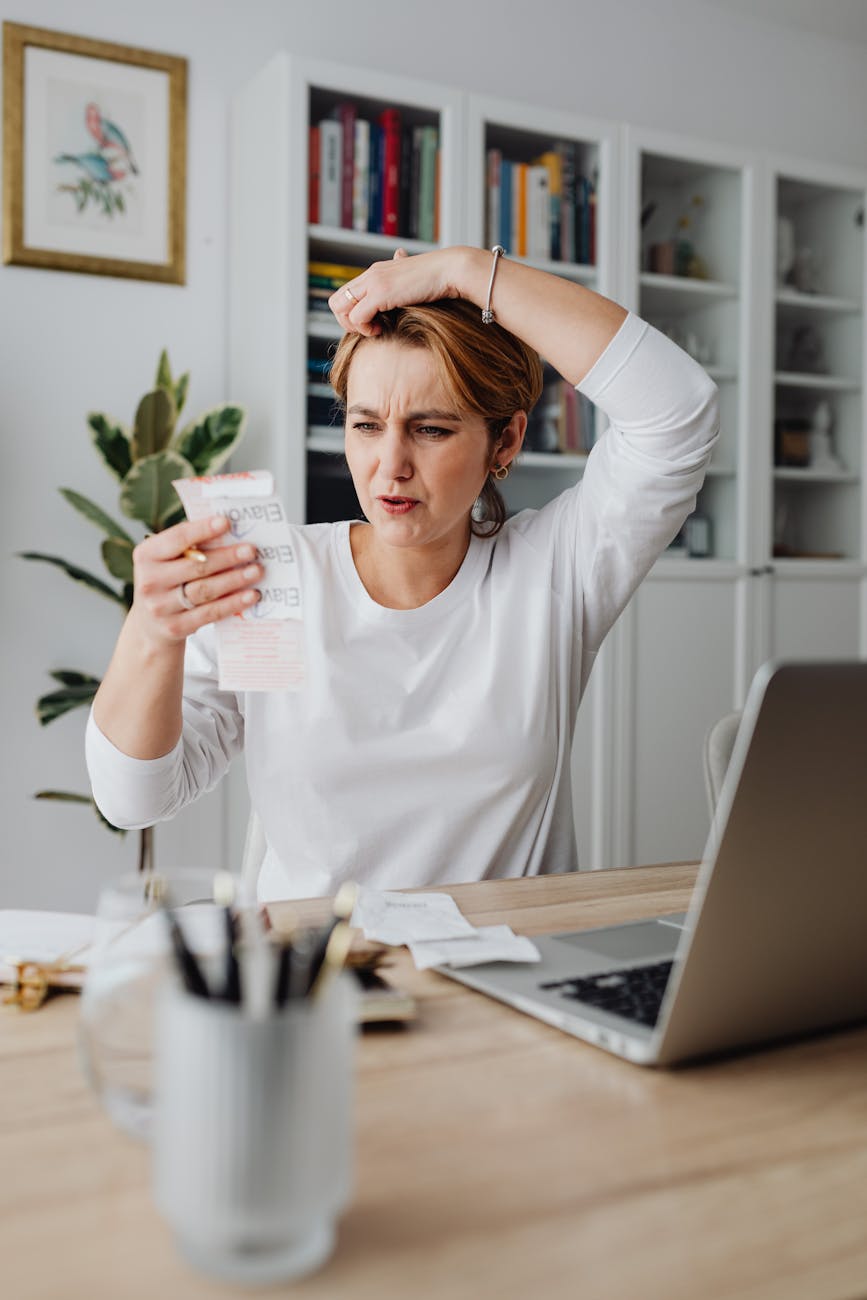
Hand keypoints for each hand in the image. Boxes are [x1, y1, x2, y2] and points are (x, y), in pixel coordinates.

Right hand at [130, 515, 261, 645]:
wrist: (150, 626)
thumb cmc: (167, 581)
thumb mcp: (167, 561)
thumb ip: (190, 547)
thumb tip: (230, 531)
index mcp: (146, 555)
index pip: (177, 539)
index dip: (202, 530)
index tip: (226, 522)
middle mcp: (149, 581)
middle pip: (195, 566)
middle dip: (227, 557)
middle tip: (251, 550)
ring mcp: (160, 607)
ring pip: (205, 590)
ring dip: (234, 580)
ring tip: (256, 571)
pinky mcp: (175, 627)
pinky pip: (210, 613)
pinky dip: (233, 603)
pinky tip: (251, 595)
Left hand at [329, 246, 472, 336]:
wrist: (451, 270)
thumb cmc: (438, 277)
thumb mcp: (412, 274)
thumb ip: (400, 269)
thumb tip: (399, 254)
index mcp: (375, 272)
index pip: (346, 294)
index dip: (352, 313)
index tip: (372, 322)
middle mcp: (370, 275)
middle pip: (336, 301)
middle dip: (347, 321)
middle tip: (369, 329)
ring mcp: (374, 283)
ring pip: (341, 309)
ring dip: (355, 326)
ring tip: (376, 329)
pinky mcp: (380, 293)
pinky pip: (357, 317)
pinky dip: (366, 329)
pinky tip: (382, 328)